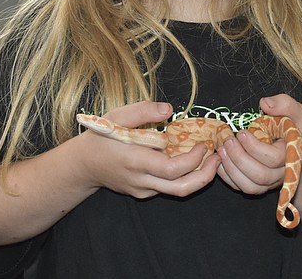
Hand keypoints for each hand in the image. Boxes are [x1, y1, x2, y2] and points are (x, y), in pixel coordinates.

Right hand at [78, 101, 219, 199]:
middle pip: (181, 189)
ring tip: (211, 160)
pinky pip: (169, 188)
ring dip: (198, 177)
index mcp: (136, 162)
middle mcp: (142, 181)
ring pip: (177, 191)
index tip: (202, 144)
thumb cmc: (101, 137)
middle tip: (218, 158)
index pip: (172, 170)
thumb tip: (169, 110)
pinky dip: (184, 176)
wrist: (83, 165)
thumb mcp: (117, 116)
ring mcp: (143, 190)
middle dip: (205, 176)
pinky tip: (190, 161)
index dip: (193, 160)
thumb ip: (143, 111)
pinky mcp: (144, 192)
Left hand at [216, 94, 301, 194]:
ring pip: (250, 186)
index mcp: (292, 154)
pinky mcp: (260, 186)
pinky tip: (220, 161)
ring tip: (221, 150)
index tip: (242, 132)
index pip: (274, 158)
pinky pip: (243, 188)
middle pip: (261, 175)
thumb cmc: (295, 128)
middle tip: (228, 141)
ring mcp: (271, 182)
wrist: (301, 150)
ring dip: (232, 169)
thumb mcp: (295, 112)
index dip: (254, 148)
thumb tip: (264, 103)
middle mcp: (282, 173)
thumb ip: (284, 104)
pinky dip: (228, 177)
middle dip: (240, 158)